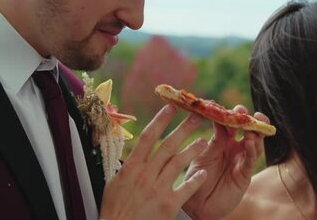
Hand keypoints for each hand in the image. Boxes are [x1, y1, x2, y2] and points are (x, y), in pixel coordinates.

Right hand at [99, 105, 207, 219]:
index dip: (160, 120)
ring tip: (203, 141)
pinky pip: (186, 188)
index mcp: (131, 167)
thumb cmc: (114, 210)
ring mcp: (158, 189)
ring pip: (179, 162)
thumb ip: (125, 166)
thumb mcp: (113, 184)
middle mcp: (145, 175)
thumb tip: (132, 152)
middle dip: (183, 128)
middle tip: (196, 116)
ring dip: (193, 150)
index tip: (171, 107)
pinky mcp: (169, 205)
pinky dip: (196, 179)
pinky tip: (203, 172)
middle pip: (167, 145)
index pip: (147, 137)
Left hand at [181, 106, 267, 219]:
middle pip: (246, 129)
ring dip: (254, 132)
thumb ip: (213, 141)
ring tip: (251, 124)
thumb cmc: (196, 178)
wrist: (197, 205)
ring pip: (253, 142)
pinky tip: (249, 141)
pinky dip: (251, 149)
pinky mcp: (244, 174)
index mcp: (221, 141)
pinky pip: (250, 159)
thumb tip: (215, 119)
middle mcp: (233, 148)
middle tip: (244, 111)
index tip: (226, 105)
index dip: (228, 113)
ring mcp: (240, 159)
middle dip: (247, 119)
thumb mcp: (202, 156)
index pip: (228, 123)